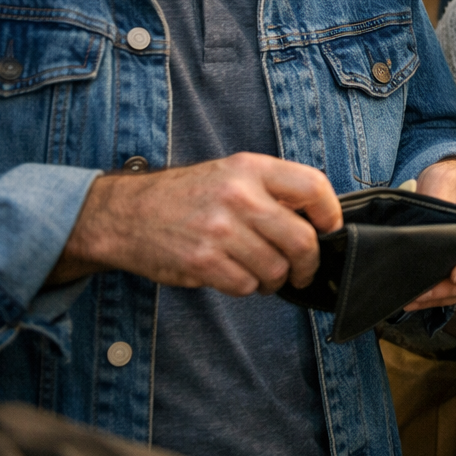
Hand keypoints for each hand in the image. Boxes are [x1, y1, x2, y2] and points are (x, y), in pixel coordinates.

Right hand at [53, 152, 341, 294]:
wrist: (124, 214)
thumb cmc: (187, 196)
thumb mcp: (232, 174)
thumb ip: (273, 190)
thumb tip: (316, 222)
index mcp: (251, 168)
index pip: (313, 186)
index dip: (330, 214)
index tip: (330, 230)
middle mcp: (239, 196)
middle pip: (302, 240)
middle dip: (308, 263)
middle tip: (303, 271)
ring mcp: (220, 230)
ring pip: (276, 269)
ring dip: (275, 279)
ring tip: (263, 273)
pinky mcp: (202, 261)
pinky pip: (246, 285)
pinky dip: (248, 287)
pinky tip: (237, 275)